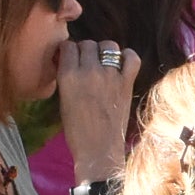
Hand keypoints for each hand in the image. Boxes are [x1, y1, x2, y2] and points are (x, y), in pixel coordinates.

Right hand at [56, 38, 140, 178]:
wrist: (98, 150)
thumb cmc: (76, 130)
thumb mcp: (63, 100)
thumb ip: (66, 78)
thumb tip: (68, 61)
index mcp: (68, 76)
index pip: (68, 46)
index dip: (69, 51)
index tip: (71, 58)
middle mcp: (89, 71)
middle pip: (88, 44)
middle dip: (86, 51)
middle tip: (87, 63)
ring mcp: (110, 76)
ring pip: (109, 46)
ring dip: (105, 51)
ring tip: (103, 62)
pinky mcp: (126, 83)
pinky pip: (131, 58)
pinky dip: (127, 57)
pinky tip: (122, 64)